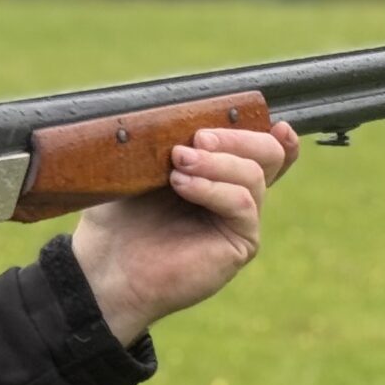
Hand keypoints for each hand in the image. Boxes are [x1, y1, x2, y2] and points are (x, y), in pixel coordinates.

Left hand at [69, 122, 297, 345]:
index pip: (262, 150)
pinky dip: (214, 188)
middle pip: (268, 155)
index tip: (274, 120)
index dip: (276, 136)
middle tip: (196, 139)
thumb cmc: (119, 217)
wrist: (107, 266)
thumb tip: (191, 118)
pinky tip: (183, 185)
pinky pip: (243, 205)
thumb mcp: (142, 167)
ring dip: (217, 162)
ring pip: (254, 175)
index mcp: (219, 174)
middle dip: (236, 138)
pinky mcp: (240, 244)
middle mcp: (236, 195)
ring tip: (177, 163)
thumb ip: (173, 142)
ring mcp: (240, 220)